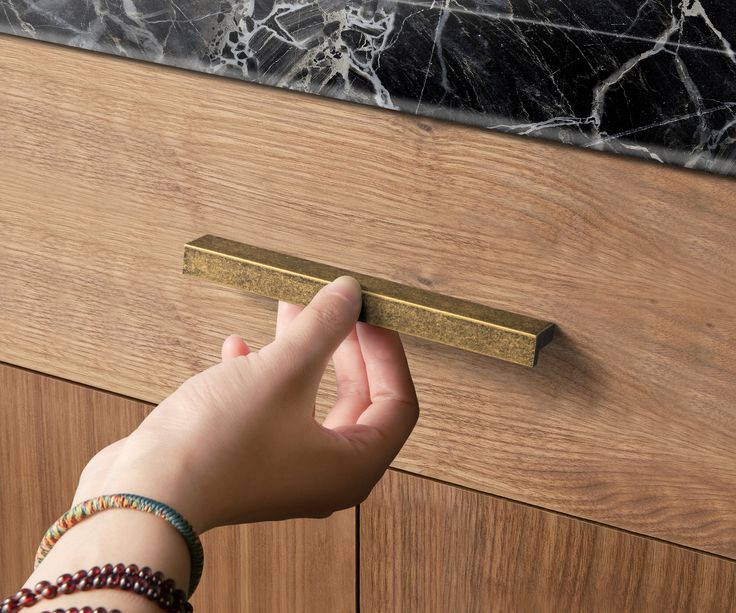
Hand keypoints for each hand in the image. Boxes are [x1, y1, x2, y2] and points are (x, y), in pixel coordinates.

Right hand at [73, 276, 418, 533]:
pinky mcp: (247, 461)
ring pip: (309, 399)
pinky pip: (270, 410)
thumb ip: (323, 327)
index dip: (389, 353)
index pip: (398, 403)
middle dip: (343, 346)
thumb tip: (350, 292)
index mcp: (353, 466)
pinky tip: (238, 347)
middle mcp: (325, 475)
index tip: (372, 315)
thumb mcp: (282, 371)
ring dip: (301, 354)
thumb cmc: (218, 445)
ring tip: (288, 310)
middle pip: (356, 399)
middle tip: (334, 306)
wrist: (141, 496)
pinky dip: (262, 376)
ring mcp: (284, 470)